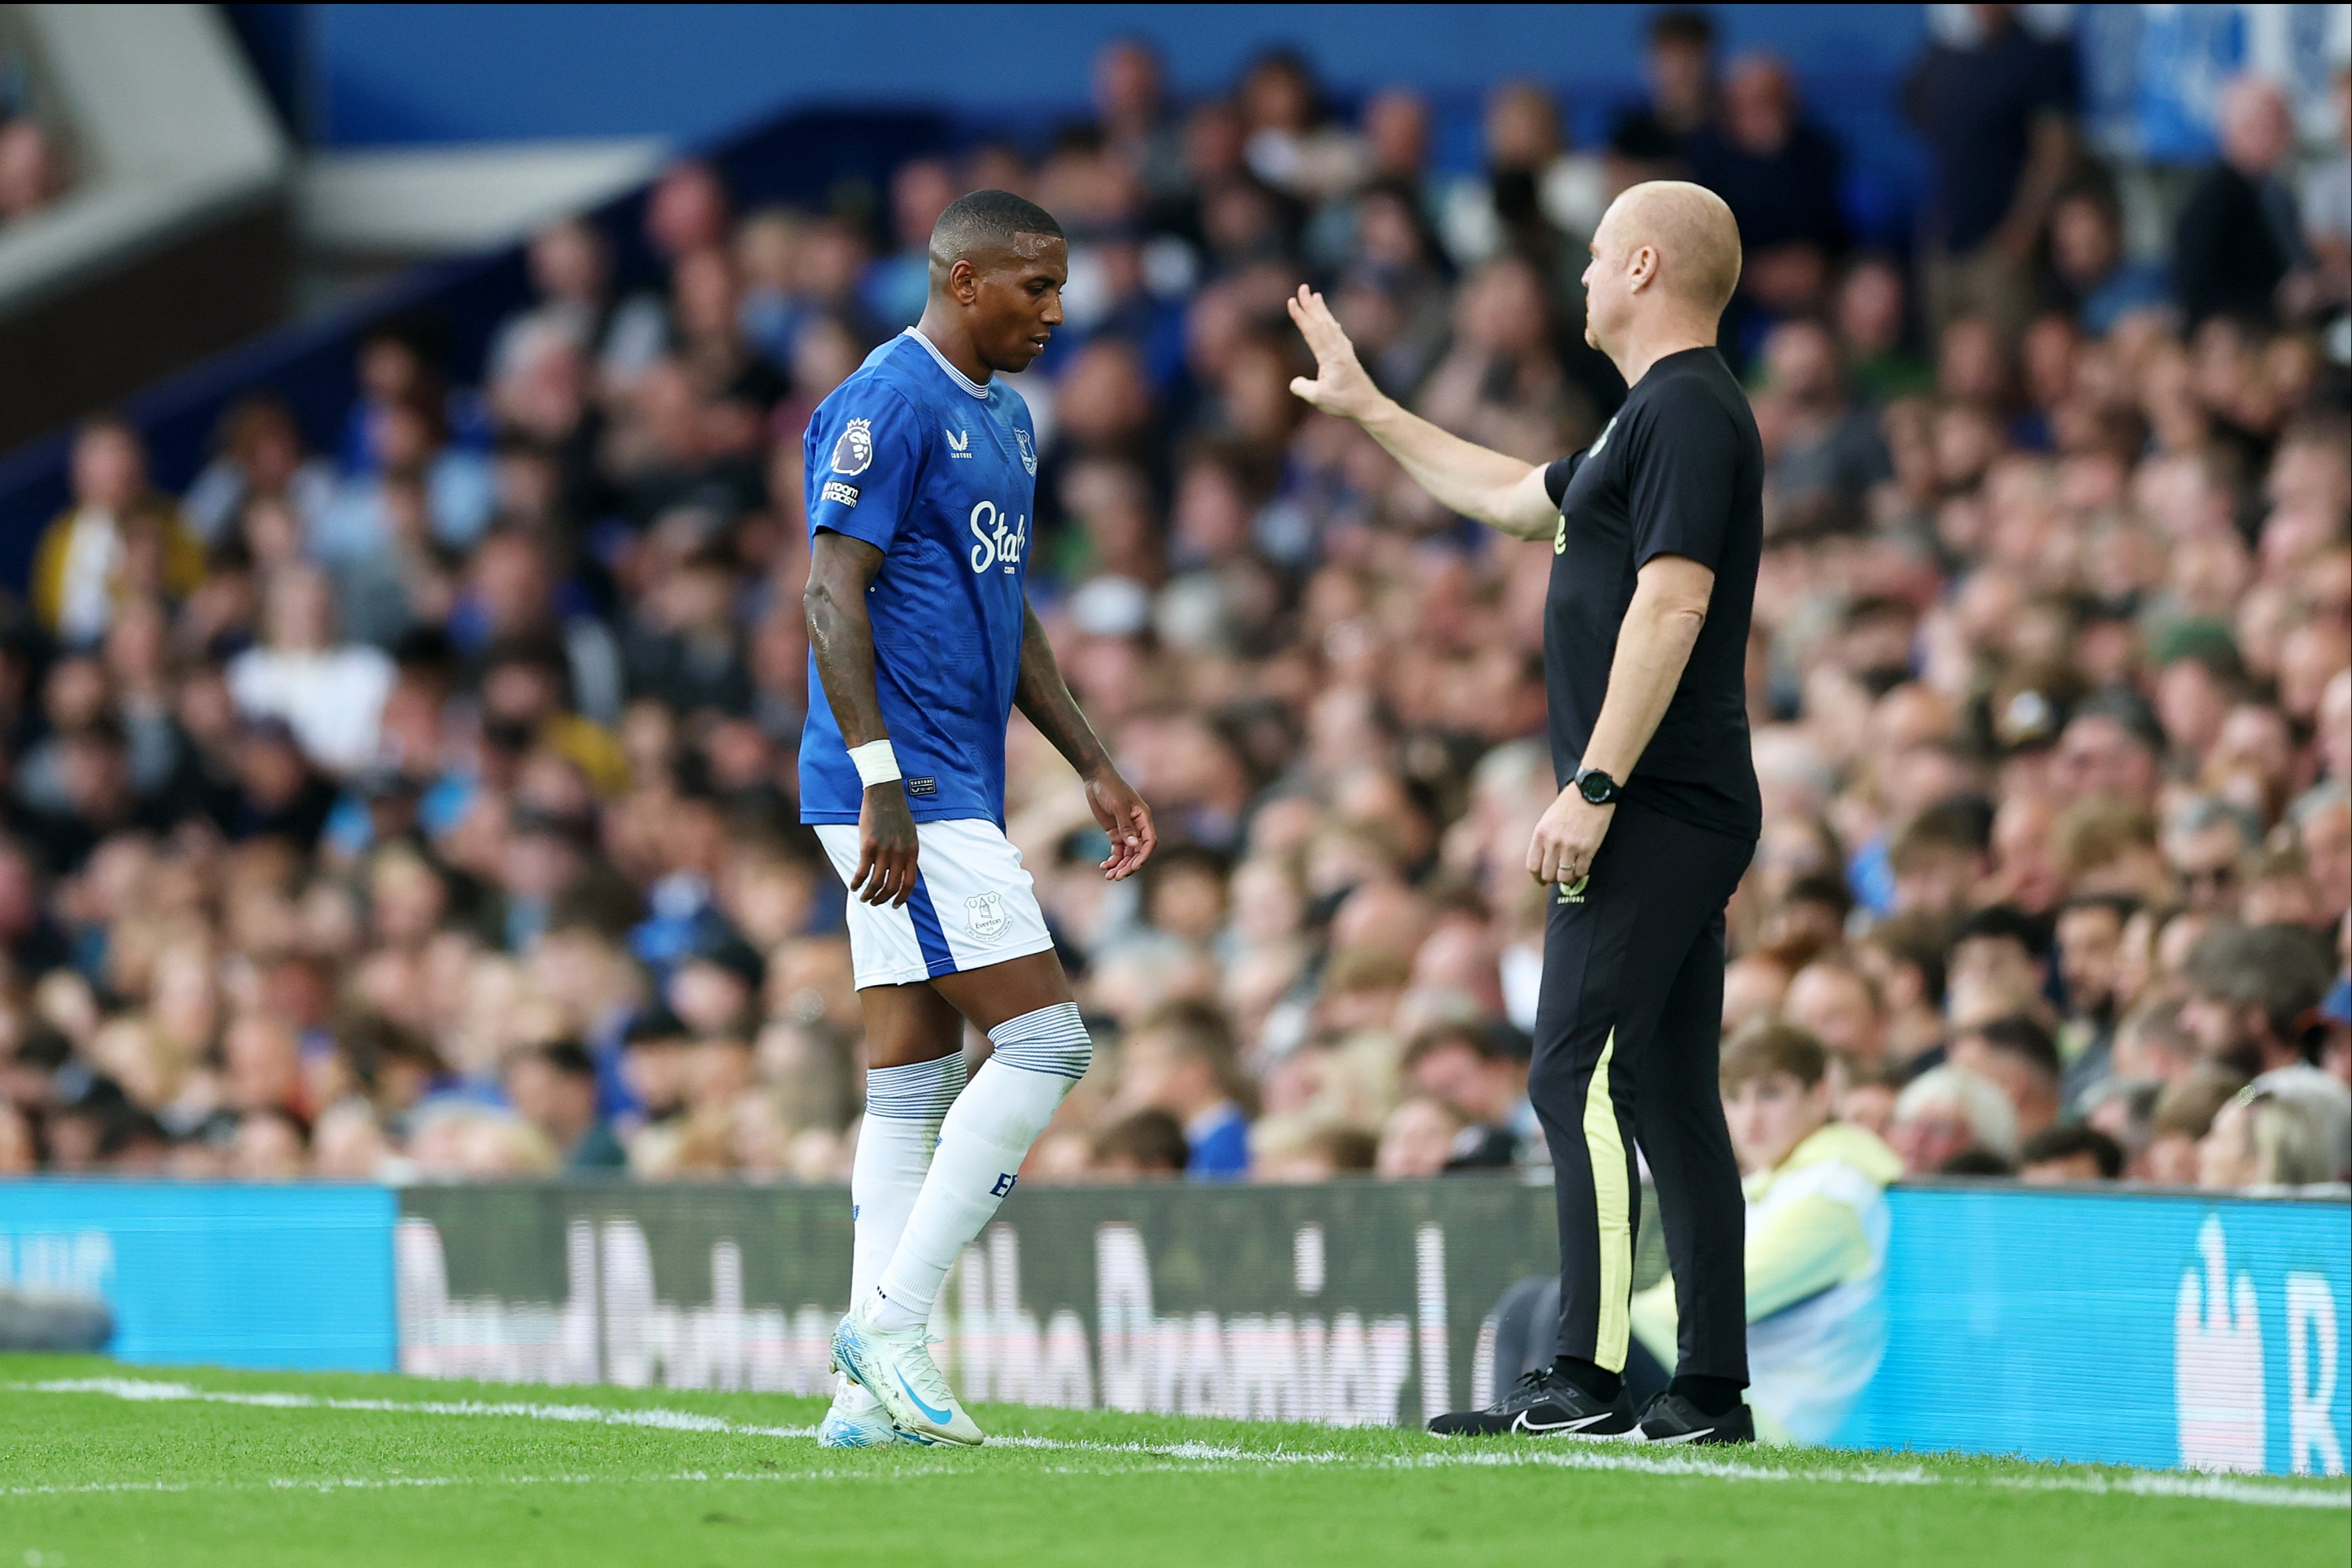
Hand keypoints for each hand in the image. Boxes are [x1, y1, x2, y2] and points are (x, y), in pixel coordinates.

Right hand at [853, 786, 918, 906]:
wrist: (885, 794)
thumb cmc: (897, 814)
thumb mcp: (910, 835)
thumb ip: (907, 853)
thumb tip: (902, 872)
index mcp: (912, 852)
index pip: (909, 883)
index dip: (902, 898)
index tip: (896, 905)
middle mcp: (899, 854)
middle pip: (891, 887)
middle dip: (883, 899)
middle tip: (875, 902)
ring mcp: (884, 851)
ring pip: (876, 883)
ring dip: (869, 894)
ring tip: (863, 897)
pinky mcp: (868, 846)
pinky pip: (862, 871)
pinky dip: (857, 882)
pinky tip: (853, 886)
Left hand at [1084, 768, 1156, 881]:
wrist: (1096, 778)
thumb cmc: (1110, 788)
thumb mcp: (1118, 807)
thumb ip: (1126, 826)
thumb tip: (1133, 845)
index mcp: (1143, 818)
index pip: (1149, 842)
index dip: (1143, 856)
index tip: (1134, 867)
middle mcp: (1137, 826)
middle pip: (1137, 851)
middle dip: (1129, 865)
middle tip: (1117, 876)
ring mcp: (1126, 830)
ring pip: (1127, 853)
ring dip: (1120, 865)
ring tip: (1109, 876)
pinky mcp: (1114, 831)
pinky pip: (1117, 850)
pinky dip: (1112, 859)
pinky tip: (1104, 866)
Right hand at [1286, 286, 1388, 422]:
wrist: (1369, 405)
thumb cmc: (1344, 403)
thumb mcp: (1318, 398)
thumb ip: (1303, 388)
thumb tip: (1294, 382)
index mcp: (1330, 357)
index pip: (1312, 332)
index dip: (1301, 316)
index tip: (1292, 301)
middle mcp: (1338, 349)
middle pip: (1322, 322)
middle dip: (1310, 304)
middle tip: (1303, 287)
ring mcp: (1345, 351)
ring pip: (1331, 325)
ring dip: (1321, 310)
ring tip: (1316, 296)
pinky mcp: (1348, 356)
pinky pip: (1338, 333)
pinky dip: (1331, 323)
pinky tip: (1331, 321)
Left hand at [1526, 786, 1613, 887]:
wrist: (1590, 793)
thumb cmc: (1568, 805)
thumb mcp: (1547, 820)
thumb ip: (1543, 840)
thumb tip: (1543, 861)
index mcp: (1540, 835)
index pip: (1533, 866)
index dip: (1537, 877)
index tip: (1542, 880)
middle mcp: (1553, 843)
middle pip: (1548, 874)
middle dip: (1552, 880)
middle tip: (1557, 878)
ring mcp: (1571, 847)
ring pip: (1564, 877)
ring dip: (1567, 879)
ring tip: (1570, 876)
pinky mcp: (1588, 849)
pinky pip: (1581, 871)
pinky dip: (1580, 874)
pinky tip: (1581, 868)